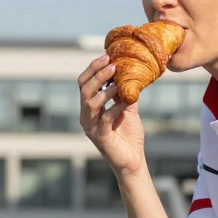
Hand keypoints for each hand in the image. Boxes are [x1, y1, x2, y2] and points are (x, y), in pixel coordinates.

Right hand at [78, 54, 145, 177]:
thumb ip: (126, 92)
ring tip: (118, 82)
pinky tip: (125, 102)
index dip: (93, 68)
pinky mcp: (100, 137)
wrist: (132, 160)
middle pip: (84, 90)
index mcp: (90, 107)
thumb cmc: (128, 135)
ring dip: (105, 90)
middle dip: (97, 75)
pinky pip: (104, 119)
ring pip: (90, 103)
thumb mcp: (128, 108)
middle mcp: (86, 116)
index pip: (84, 83)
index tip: (107, 56)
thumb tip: (132, 71)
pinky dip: (115, 108)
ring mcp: (91, 127)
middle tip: (112, 65)